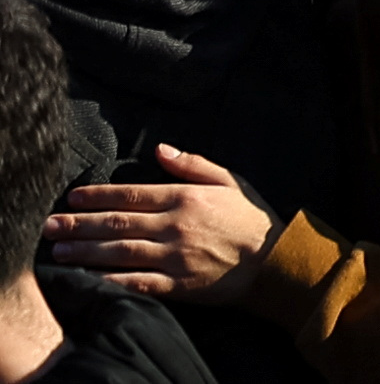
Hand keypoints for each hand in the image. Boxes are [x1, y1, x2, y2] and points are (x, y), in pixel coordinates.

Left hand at [44, 147, 267, 298]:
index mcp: (186, 198)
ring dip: (85, 252)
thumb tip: (160, 149)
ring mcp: (175, 257)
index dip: (97, 195)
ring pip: (119, 252)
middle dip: (79, 224)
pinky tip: (88, 279)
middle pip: (117, 223)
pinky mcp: (177, 284)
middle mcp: (175, 226)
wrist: (275, 260)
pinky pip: (136, 283)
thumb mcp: (229, 181)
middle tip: (50, 226)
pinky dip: (110, 281)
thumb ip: (193, 164)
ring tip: (59, 252)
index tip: (72, 197)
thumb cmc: (250, 219)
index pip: (131, 194)